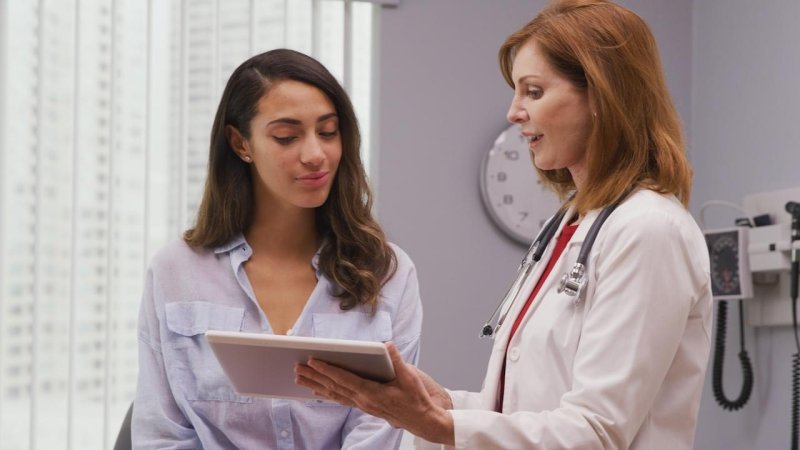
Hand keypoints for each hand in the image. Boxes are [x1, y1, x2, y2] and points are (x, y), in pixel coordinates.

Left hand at [295, 341, 454, 444]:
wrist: (422, 420)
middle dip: (314, 375)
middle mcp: (363, 400)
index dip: (327, 368)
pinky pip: (340, 399)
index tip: (313, 360)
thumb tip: (387, 345)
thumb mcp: (410, 378)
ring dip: (315, 384)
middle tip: (297, 367)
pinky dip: (327, 393)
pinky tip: (318, 390)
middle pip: (333, 386)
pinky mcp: (364, 406)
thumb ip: (397, 361)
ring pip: (333, 393)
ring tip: (299, 378)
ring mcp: (362, 405)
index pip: (344, 378)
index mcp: (372, 393)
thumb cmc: (416, 399)